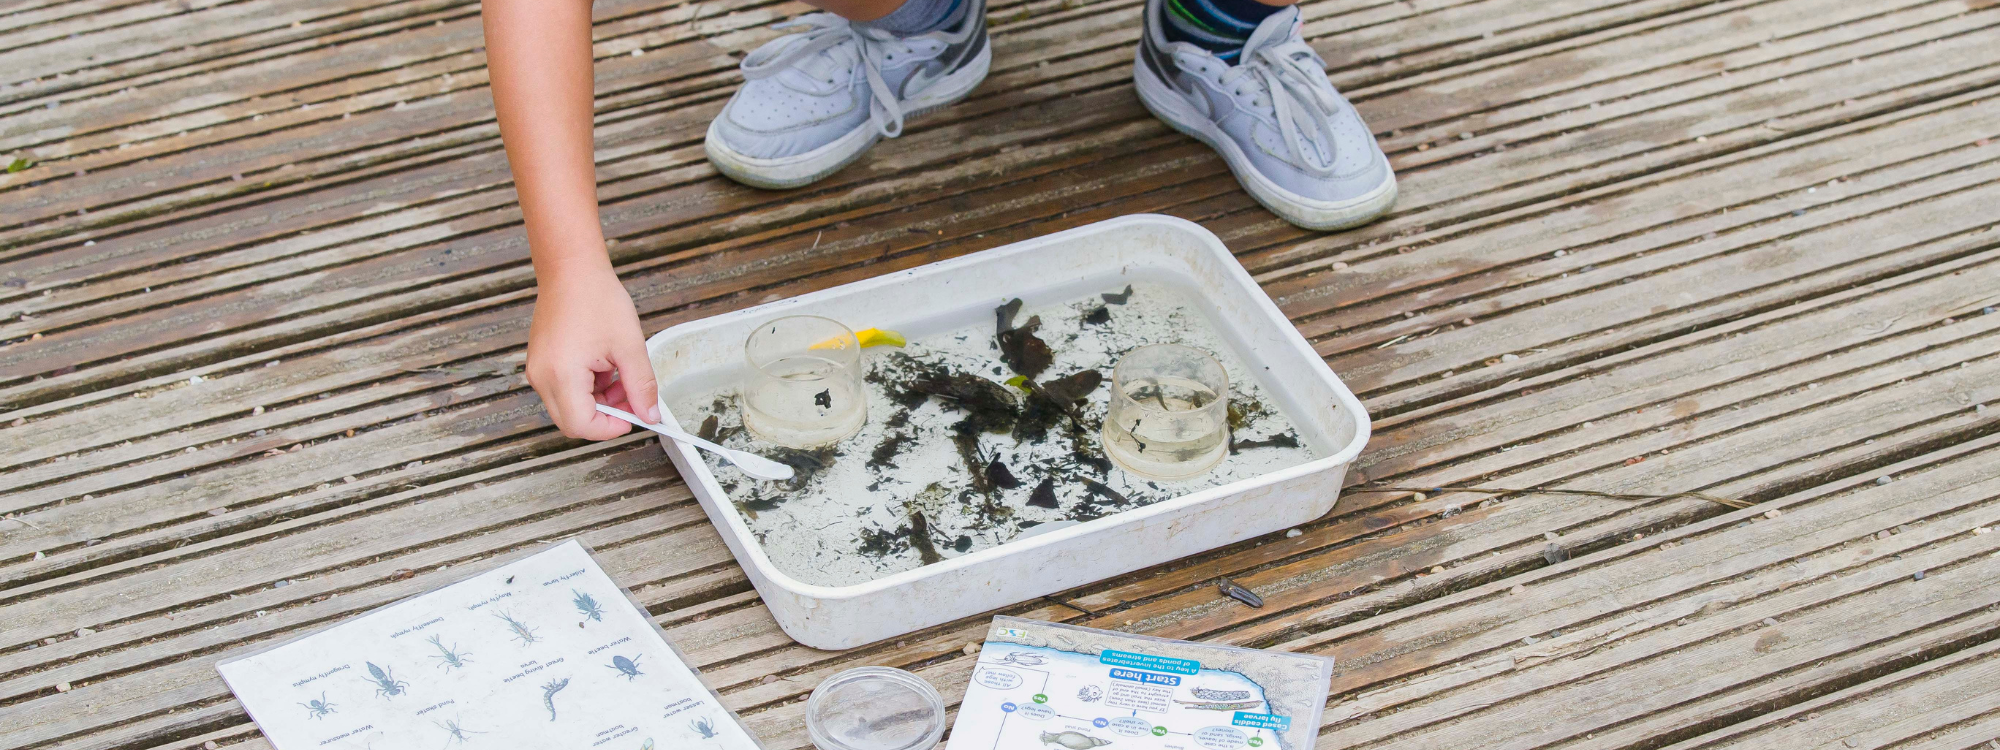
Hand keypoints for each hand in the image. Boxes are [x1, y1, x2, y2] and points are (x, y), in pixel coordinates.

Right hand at [526, 265, 659, 439]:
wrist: (571, 270)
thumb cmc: (596, 299)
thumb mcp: (629, 346)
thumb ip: (641, 386)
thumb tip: (649, 414)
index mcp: (561, 375)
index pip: (582, 426)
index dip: (611, 428)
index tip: (634, 415)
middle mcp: (542, 377)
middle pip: (573, 422)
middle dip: (606, 415)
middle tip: (630, 395)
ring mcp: (538, 370)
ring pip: (569, 407)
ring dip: (599, 400)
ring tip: (619, 371)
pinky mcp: (540, 363)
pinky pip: (563, 390)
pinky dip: (587, 387)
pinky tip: (603, 364)